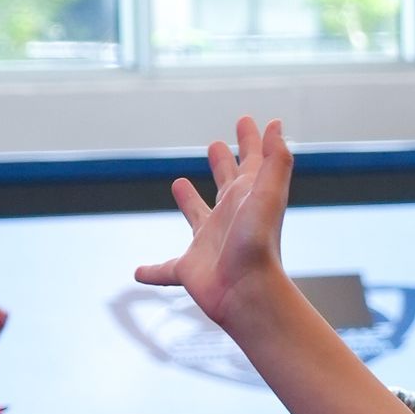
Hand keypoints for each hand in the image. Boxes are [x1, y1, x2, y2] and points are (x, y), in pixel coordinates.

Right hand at [133, 116, 293, 329]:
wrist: (247, 293)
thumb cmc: (258, 244)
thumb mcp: (268, 194)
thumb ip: (275, 160)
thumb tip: (275, 125)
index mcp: (248, 199)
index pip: (251, 161)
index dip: (251, 140)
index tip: (247, 120)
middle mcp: (230, 218)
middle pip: (226, 184)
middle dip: (223, 164)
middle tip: (215, 145)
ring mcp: (210, 244)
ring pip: (198, 218)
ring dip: (190, 202)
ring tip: (178, 184)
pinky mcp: (189, 269)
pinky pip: (166, 270)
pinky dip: (154, 271)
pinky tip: (139, 273)